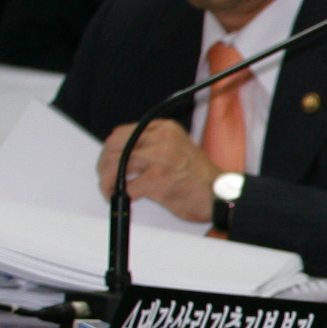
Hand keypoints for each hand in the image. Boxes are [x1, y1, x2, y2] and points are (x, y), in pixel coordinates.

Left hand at [95, 119, 217, 223]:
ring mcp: (160, 157)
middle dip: (104, 165)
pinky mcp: (158, 179)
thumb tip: (121, 155)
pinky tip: (125, 198)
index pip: (122, 133)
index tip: (109, 163)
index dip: (110, 150)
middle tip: (106, 179)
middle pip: (114, 147)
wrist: (221, 196)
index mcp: (165, 128)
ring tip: (111, 190)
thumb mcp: (177, 148)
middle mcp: (161, 138)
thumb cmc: (200, 178)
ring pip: (115, 165)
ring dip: (107, 181)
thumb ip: (152, 146)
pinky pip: (126, 186)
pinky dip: (120, 195)